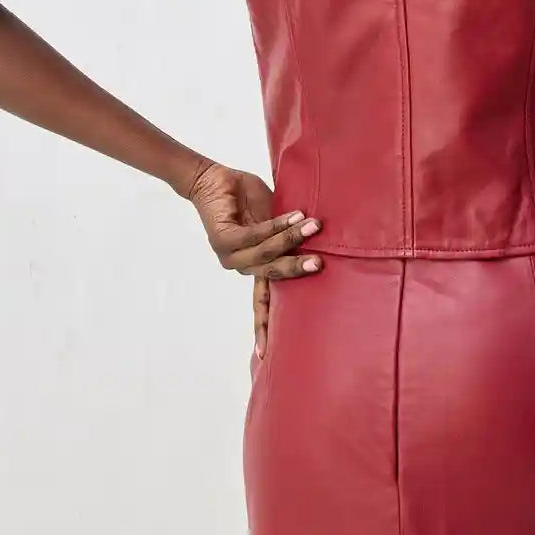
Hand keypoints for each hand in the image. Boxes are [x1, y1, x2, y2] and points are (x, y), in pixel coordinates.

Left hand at [185, 160, 323, 356]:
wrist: (214, 179)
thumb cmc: (245, 199)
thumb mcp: (273, 220)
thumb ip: (288, 234)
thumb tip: (319, 236)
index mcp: (252, 267)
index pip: (262, 302)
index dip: (264, 327)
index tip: (265, 355)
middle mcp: (241, 266)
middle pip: (270, 278)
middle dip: (296, 270)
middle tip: (320, 263)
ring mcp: (230, 254)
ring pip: (264, 255)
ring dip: (290, 239)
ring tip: (313, 225)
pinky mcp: (223, 238)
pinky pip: (254, 236)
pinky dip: (275, 227)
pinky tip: (293, 216)